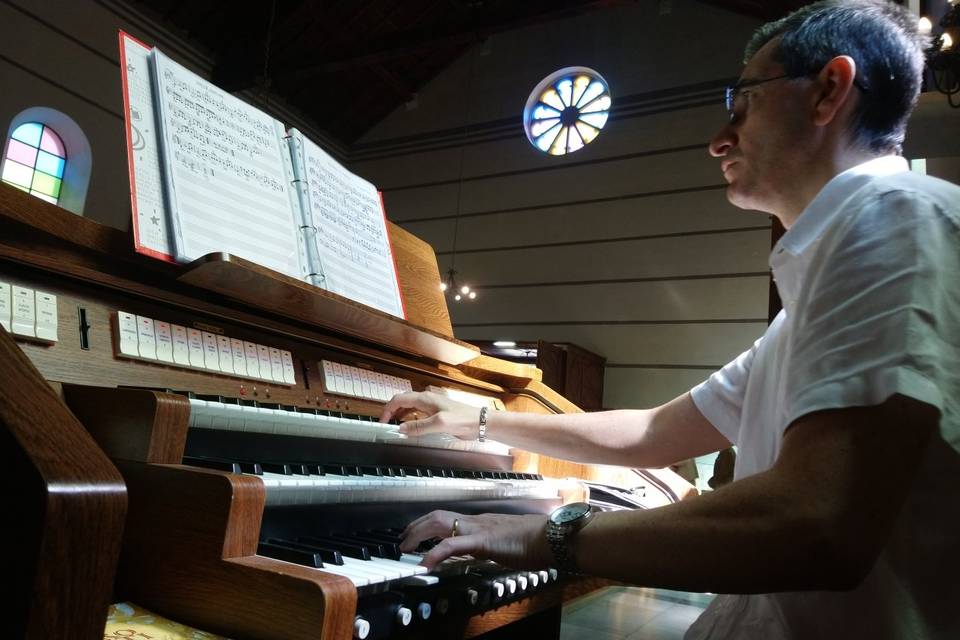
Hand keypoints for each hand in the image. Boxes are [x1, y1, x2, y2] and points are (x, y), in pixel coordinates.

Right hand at [380, 391, 481, 439]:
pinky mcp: (437, 414)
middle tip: (386, 424)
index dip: (388, 409)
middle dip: (392, 412)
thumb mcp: (439, 424)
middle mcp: (427, 400)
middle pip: (403, 402)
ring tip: (395, 427)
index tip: (382, 421)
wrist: (479, 422)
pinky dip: (410, 420)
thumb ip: (419, 426)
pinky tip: (411, 428)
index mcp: (425, 399)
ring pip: (410, 408)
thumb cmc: (463, 419)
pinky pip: (418, 415)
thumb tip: (401, 429)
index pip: (399, 399)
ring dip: (401, 416)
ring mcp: (432, 406)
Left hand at [400, 509, 551, 570]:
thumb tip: (479, 552)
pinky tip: (426, 564)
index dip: (426, 523)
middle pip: (437, 515)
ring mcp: (478, 528)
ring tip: (407, 548)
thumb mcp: (503, 544)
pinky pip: (453, 545)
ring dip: (419, 534)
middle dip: (416, 526)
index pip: (447, 517)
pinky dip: (436, 553)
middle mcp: (476, 521)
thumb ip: (488, 546)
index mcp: (480, 522)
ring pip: (441, 522)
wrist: (549, 536)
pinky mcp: (483, 541)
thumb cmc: (533, 541)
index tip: (414, 533)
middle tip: (402, 541)